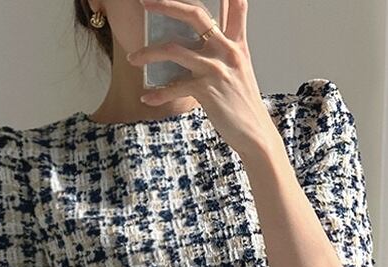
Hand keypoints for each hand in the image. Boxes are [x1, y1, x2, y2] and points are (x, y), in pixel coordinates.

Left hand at [128, 0, 276, 157]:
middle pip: (195, 16)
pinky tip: (146, 98)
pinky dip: (157, 94)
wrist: (254, 132)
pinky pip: (174, 87)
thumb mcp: (242, 65)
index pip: (233, 7)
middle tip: (144, 4)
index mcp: (234, 43)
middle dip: (167, 6)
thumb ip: (233, 38)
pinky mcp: (206, 90)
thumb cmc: (243, 101)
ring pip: (174, 49)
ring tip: (133, 59)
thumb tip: (225, 18)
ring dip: (148, 53)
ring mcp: (215, 69)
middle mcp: (226, 51)